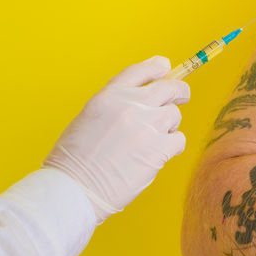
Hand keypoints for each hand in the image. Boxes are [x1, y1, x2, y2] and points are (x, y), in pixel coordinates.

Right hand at [44, 56, 190, 222]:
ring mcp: (147, 125)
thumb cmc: (74, 160)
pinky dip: (172, 146)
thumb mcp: (89, 118)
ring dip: (168, 125)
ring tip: (152, 140)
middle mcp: (131, 105)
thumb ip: (115, 105)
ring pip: (174, 114)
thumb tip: (142, 100)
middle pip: (169, 87)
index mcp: (109, 96)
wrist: (74, 188)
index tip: (165, 67)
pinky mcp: (158, 148)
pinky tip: (158, 155)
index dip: (157, 66)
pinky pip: (178, 139)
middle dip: (178, 91)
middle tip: (182, 96)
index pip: (141, 70)